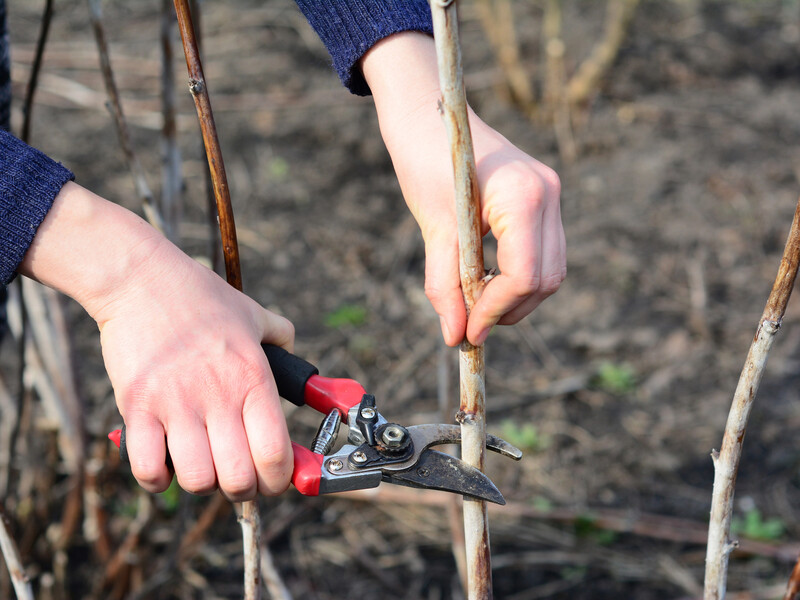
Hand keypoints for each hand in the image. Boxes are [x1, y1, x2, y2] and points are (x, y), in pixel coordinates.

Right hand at [95, 246, 293, 499]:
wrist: (142, 279)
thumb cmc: (200, 298)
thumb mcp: (253, 314)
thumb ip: (281, 336)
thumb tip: (296, 355)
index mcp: (253, 379)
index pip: (276, 454)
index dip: (280, 480)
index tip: (274, 480)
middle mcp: (219, 396)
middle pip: (239, 479)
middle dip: (243, 490)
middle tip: (237, 477)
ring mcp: (176, 404)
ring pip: (197, 480)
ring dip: (202, 483)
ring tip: (201, 464)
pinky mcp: (137, 407)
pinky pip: (148, 468)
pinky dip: (157, 479)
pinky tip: (164, 463)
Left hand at [362, 33, 565, 345]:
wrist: (430, 112)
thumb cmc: (426, 160)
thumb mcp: (434, 228)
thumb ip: (445, 285)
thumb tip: (455, 336)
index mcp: (524, 196)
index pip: (525, 276)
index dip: (495, 311)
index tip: (467, 332)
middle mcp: (548, 194)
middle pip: (546, 279)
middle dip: (509, 310)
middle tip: (470, 326)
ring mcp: (551, 194)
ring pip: (550, 270)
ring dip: (516, 298)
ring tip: (475, 306)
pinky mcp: (544, 198)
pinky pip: (543, 252)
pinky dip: (518, 276)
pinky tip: (487, 282)